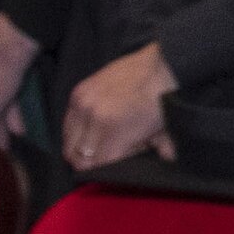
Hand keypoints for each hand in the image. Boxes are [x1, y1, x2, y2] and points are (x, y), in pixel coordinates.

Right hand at [62, 44, 177, 171]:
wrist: (158, 63)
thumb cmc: (162, 98)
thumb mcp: (167, 129)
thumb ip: (165, 150)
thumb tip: (166, 161)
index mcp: (116, 132)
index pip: (96, 166)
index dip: (105, 170)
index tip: (115, 165)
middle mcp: (94, 119)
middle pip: (77, 157)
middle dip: (90, 162)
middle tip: (105, 156)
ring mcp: (83, 105)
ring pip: (68, 142)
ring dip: (78, 148)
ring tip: (96, 144)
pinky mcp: (77, 93)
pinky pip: (66, 124)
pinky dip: (74, 132)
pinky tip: (90, 130)